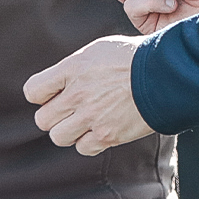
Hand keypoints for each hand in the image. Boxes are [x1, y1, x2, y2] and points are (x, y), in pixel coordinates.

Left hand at [24, 36, 154, 155]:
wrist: (165, 75)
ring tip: (83, 121)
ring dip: (68, 131)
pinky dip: (88, 142)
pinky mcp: (107, 135)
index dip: (40, 94)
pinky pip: (82, 148)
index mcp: (72, 68)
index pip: (33, 90)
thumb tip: (59, 82)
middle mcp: (77, 94)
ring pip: (59, 137)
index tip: (52, 93)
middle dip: (54, 115)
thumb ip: (74, 67)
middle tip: (69, 109)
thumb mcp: (99, 50)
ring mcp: (91, 117)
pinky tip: (99, 128)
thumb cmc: (135, 57)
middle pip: (43, 119)